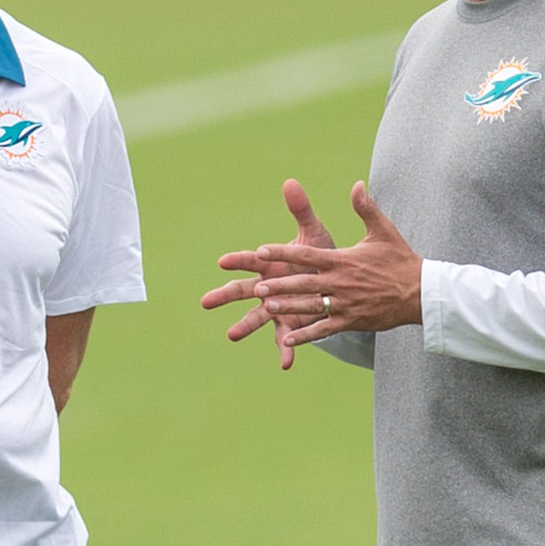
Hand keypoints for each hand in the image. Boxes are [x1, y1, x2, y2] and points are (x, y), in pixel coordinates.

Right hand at [201, 179, 334, 368]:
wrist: (339, 279)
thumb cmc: (320, 254)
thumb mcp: (313, 232)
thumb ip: (300, 210)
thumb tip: (290, 181)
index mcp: (270, 263)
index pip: (251, 260)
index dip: (238, 261)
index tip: (223, 261)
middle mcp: (268, 286)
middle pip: (242, 290)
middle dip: (224, 296)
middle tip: (205, 302)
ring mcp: (277, 306)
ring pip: (257, 317)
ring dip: (245, 326)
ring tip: (231, 335)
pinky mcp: (290, 323)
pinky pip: (286, 339)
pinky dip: (286, 351)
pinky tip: (286, 364)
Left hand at [250, 181, 421, 348]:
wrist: (421, 292)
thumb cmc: (400, 259)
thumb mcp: (383, 231)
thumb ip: (366, 208)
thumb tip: (357, 184)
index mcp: (343, 260)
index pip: (307, 255)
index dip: (283, 253)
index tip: (261, 250)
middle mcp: (341, 282)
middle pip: (304, 283)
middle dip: (280, 285)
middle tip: (257, 287)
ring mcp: (346, 304)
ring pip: (311, 307)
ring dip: (288, 308)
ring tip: (266, 307)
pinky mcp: (352, 321)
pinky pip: (324, 329)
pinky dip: (306, 335)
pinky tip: (287, 339)